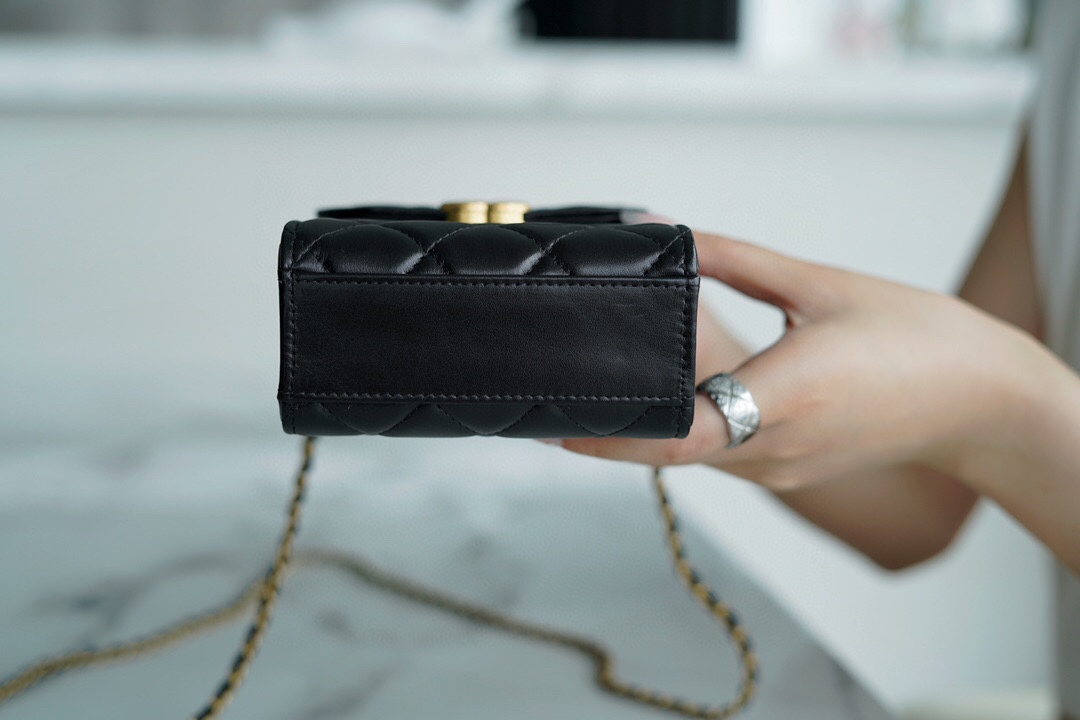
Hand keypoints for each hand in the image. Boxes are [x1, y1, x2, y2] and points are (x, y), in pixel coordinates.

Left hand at [560, 232, 1050, 491]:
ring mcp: (781, 471)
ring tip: (612, 386)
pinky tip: (676, 395)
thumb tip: (673, 234)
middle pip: (669, 448)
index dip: (610, 435)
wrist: (982, 401)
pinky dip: (689, 430)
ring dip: (651, 428)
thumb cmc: (918, 340)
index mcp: (783, 399)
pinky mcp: (790, 473)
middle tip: (564, 394)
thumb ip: (737, 260)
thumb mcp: (820, 287)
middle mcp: (773, 450)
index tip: (559, 419)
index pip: (674, 434)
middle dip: (614, 427)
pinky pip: (722, 455)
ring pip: (693, 455)